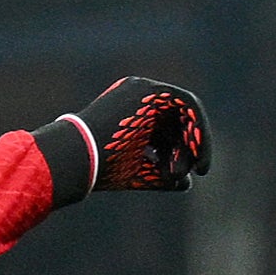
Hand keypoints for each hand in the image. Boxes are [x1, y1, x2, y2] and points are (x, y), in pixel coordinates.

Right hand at [69, 76, 210, 193]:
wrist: (79, 157)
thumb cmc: (101, 168)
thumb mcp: (137, 171)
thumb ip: (161, 174)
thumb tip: (186, 183)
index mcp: (131, 112)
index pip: (166, 128)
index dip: (180, 149)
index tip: (185, 175)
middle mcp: (138, 96)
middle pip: (178, 120)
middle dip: (189, 147)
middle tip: (195, 171)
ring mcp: (144, 90)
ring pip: (186, 111)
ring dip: (195, 140)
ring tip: (196, 166)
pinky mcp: (150, 91)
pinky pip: (187, 105)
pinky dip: (196, 128)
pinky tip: (197, 151)